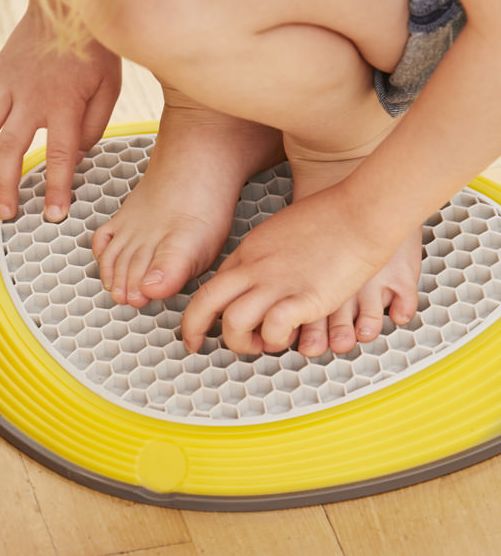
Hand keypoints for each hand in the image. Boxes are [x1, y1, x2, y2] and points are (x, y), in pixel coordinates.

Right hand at [0, 0, 120, 220]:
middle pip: (11, 150)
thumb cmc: (96, 49)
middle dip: (6, 186)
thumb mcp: (110, 88)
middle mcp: (31, 97)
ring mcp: (8, 83)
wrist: (69, 1)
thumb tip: (76, 154)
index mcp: (64, 105)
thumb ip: (93, 125)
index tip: (54, 215)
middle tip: (7, 214)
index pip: (60, 157)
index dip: (56, 189)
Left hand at [181, 185, 394, 354]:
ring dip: (239, 342)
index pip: (211, 285)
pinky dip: (275, 340)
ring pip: (232, 323)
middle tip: (197, 344)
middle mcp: (255, 268)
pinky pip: (272, 330)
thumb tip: (264, 275)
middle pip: (204, 303)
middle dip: (193, 328)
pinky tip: (288, 336)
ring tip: (258, 344)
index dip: (200, 310)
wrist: (362, 211)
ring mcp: (277, 284)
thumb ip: (268, 254)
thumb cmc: (333, 217)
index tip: (202, 326)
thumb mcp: (283, 230)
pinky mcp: (304, 299)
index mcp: (249, 251)